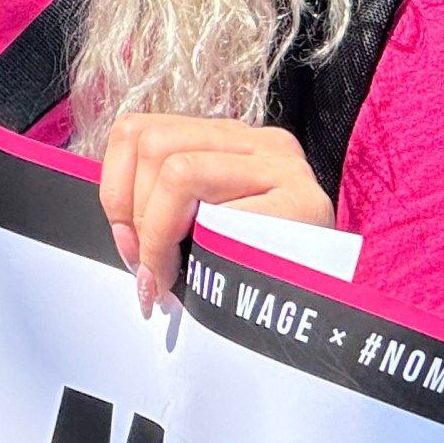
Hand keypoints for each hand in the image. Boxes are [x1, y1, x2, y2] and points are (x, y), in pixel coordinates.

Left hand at [98, 115, 334, 316]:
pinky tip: (196, 282)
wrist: (328, 312)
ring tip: (167, 280)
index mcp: (228, 142)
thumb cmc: (259, 278)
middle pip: (153, 144)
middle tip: (148, 271)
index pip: (141, 131)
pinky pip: (216, 207)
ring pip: (177, 167)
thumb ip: (160, 215)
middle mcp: (258, 142)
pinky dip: (191, 248)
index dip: (115, 188)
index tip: (127, 245)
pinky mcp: (300, 201)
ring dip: (156, 235)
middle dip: (131, 216)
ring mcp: (283, 166)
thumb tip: (123, 237)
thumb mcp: (200, 234)